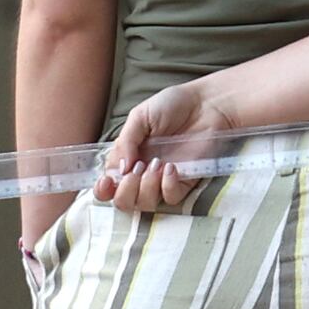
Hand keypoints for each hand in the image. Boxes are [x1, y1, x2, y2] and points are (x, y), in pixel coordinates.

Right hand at [94, 74, 231, 213]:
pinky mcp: (184, 183)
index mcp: (127, 157)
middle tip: (136, 169)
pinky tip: (172, 167)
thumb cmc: (173, 105)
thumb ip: (125, 142)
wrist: (206, 104)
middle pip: (123, 201)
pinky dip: (167, 186)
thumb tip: (119, 170)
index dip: (103, 189)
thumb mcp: (140, 116)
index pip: (108, 183)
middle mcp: (142, 173)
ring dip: (146, 187)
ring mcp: (162, 180)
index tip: (107, 181)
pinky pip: (170, 198)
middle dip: (125, 190)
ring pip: (145, 204)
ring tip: (156, 163)